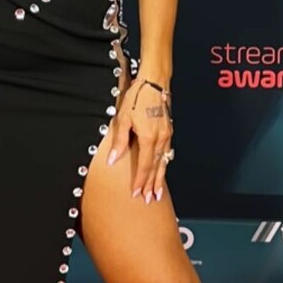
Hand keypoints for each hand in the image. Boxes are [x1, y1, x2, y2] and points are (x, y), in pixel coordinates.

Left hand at [105, 71, 173, 202]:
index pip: (144, 166)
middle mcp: (160, 139)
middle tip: (149, 199)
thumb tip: (113, 160)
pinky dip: (164, 164)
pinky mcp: (168, 130)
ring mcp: (167, 135)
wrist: (154, 82)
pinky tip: (162, 169)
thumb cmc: (137, 97)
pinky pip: (167, 153)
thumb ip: (119, 142)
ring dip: (160, 177)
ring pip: (164, 162)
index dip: (140, 181)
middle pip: (156, 168)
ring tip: (157, 191)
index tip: (136, 193)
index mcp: (149, 138)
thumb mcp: (122, 118)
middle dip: (152, 185)